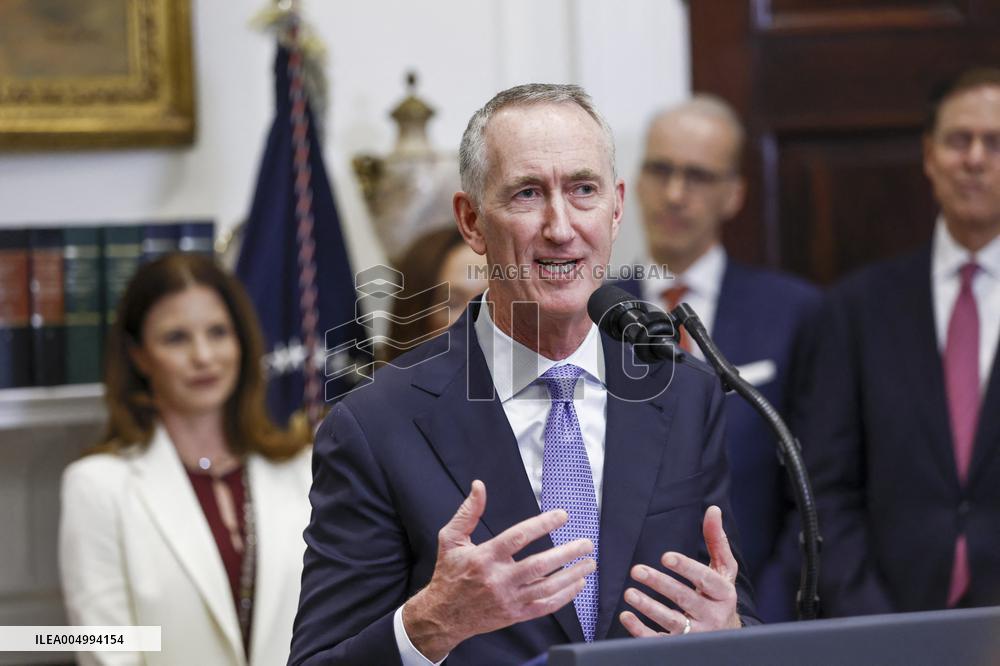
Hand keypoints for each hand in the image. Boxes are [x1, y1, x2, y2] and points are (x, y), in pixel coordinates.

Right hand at [403, 480, 594, 660]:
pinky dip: (564, 597)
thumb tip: (479, 486)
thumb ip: (468, 512)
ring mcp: (509, 599)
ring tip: (589, 563)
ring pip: (546, 588)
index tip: (562, 516)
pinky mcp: (515, 615)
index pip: (519, 538)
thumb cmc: (449, 574)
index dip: (543, 525)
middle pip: (539, 565)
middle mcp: (499, 579)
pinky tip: (577, 585)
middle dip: (566, 553)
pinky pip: (544, 606)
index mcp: (485, 557)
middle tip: (586, 543)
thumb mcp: (450, 539)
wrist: (443, 616)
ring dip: (572, 575)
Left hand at [620, 505, 740, 636]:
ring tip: (629, 593)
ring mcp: (697, 633)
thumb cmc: (718, 594)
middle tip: (637, 570)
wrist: (725, 633)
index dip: (686, 568)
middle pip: (684, 598)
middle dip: (660, 584)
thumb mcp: (723, 569)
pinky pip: (659, 640)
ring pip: (671, 621)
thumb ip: (716, 540)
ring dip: (648, 607)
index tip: (666, 557)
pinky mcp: (680, 645)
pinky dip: (641, 630)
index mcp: (724, 593)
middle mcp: (713, 615)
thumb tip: (713, 510)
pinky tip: (626, 616)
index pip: (705, 579)